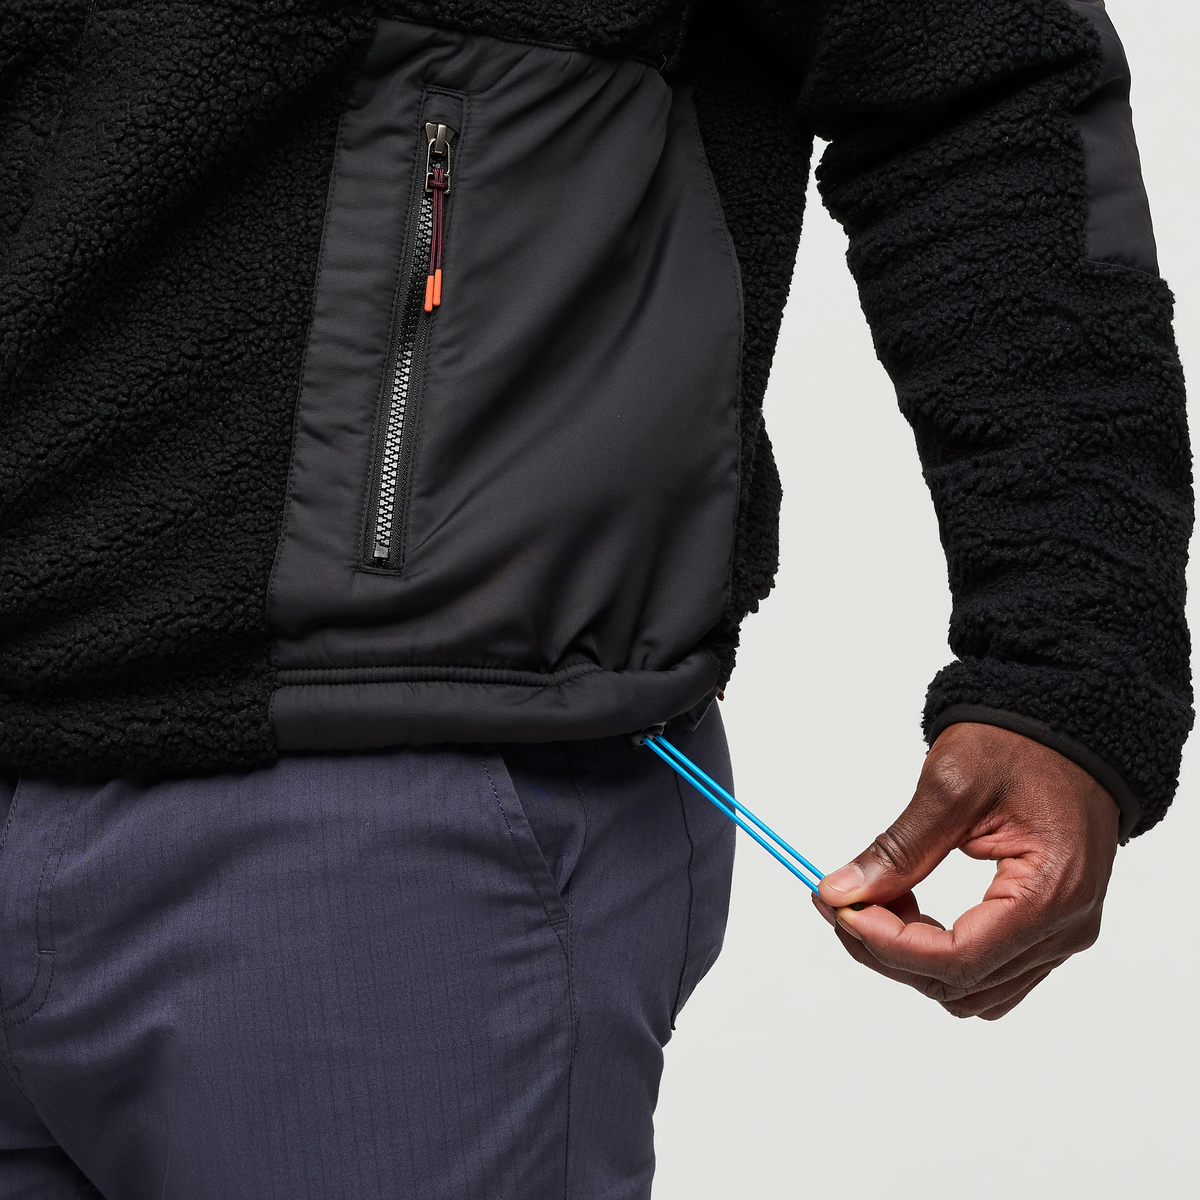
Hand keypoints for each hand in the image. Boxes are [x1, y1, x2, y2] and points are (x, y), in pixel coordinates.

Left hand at [813, 722, 1119, 1019]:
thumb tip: (840, 893)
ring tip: (871, 902)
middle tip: (839, 901)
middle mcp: (1065, 927)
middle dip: (889, 950)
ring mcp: (1061, 933)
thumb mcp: (950, 787)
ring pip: (973, 989)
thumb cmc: (1018, 746)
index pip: (959, 958)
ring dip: (910, 958)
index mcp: (1050, 892)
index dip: (890, 944)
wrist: (1064, 731)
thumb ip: (897, 849)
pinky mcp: (1046, 928)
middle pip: (962, 983)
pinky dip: (937, 952)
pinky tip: (906, 909)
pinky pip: (987, 969)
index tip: (842, 909)